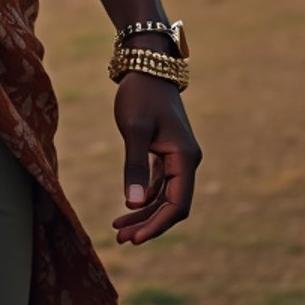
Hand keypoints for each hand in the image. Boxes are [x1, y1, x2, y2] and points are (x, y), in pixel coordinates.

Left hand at [112, 72, 200, 244]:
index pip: (176, 204)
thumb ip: (134, 166)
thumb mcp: (134, 129)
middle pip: (171, 204)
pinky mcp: (166, 152)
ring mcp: (177, 157)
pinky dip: (144, 197)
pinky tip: (127, 209)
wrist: (146, 65)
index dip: (157, 224)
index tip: (135, 238)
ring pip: (164, 196)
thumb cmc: (140, 94)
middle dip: (147, 223)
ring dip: (143, 213)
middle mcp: (186, 161)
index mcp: (184, 158)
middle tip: (120, 239)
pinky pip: (159, 184)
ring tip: (118, 230)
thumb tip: (131, 204)